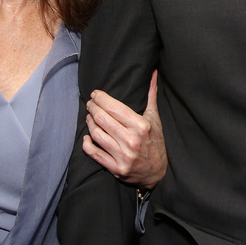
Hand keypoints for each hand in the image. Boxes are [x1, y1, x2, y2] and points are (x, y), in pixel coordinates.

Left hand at [83, 70, 167, 188]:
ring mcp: (122, 156)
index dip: (100, 98)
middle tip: (90, 103)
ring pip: (96, 134)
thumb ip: (151, 94)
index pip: (114, 107)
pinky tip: (87, 136)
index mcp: (141, 126)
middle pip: (102, 119)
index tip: (95, 94)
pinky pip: (95, 154)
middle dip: (92, 107)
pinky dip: (87, 144)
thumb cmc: (156, 141)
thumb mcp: (155, 117)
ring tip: (89, 116)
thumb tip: (152, 72)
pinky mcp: (116, 169)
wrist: (158, 173)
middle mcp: (131, 141)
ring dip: (89, 122)